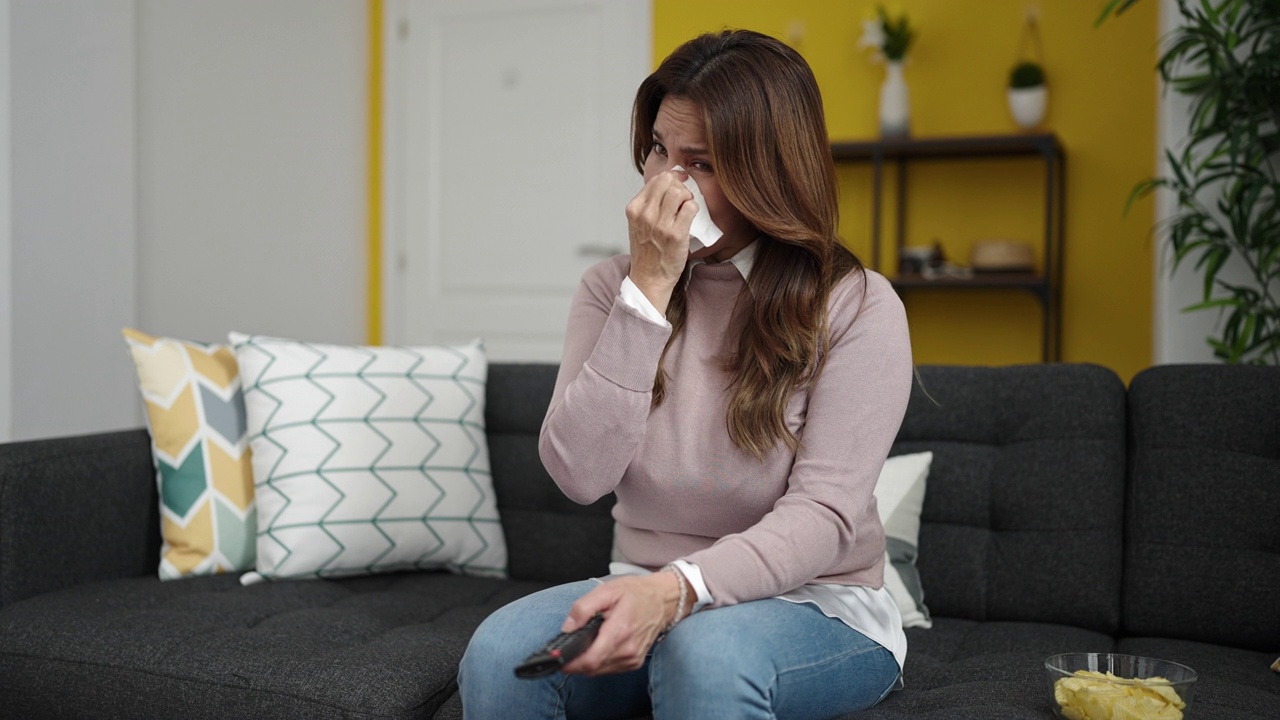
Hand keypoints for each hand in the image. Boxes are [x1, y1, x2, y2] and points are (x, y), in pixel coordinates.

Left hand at [559, 573, 680, 675]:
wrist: (664, 599)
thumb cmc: (637, 593)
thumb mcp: (607, 591)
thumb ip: (584, 608)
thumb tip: (567, 627)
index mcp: (620, 631)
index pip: (591, 660)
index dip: (571, 664)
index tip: (558, 660)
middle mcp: (628, 650)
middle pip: (592, 668)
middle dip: (576, 662)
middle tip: (567, 649)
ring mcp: (633, 659)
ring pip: (599, 671)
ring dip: (587, 662)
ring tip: (584, 644)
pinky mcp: (635, 662)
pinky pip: (609, 669)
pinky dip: (599, 662)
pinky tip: (598, 647)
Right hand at [625, 169, 698, 314]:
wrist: (649, 278)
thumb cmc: (647, 251)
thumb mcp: (638, 223)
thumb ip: (649, 203)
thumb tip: (670, 181)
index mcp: (634, 209)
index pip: (656, 180)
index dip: (671, 178)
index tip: (678, 184)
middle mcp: (645, 215)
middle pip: (668, 181)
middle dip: (679, 185)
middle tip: (683, 197)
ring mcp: (660, 225)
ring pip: (679, 192)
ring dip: (687, 196)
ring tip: (686, 207)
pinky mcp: (676, 234)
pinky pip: (690, 208)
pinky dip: (694, 208)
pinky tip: (690, 217)